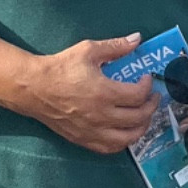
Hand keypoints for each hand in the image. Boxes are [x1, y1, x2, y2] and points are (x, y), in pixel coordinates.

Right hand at [0, 33, 158, 152]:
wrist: (34, 88)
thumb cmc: (61, 67)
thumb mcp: (89, 50)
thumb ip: (116, 46)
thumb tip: (137, 38)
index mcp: (104, 93)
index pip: (138, 95)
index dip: (148, 87)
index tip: (147, 78)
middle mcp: (101, 116)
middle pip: (138, 118)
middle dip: (151, 107)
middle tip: (153, 97)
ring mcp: (92, 131)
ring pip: (127, 138)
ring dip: (141, 128)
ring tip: (144, 116)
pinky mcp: (83, 140)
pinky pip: (110, 148)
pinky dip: (123, 142)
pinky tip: (126, 132)